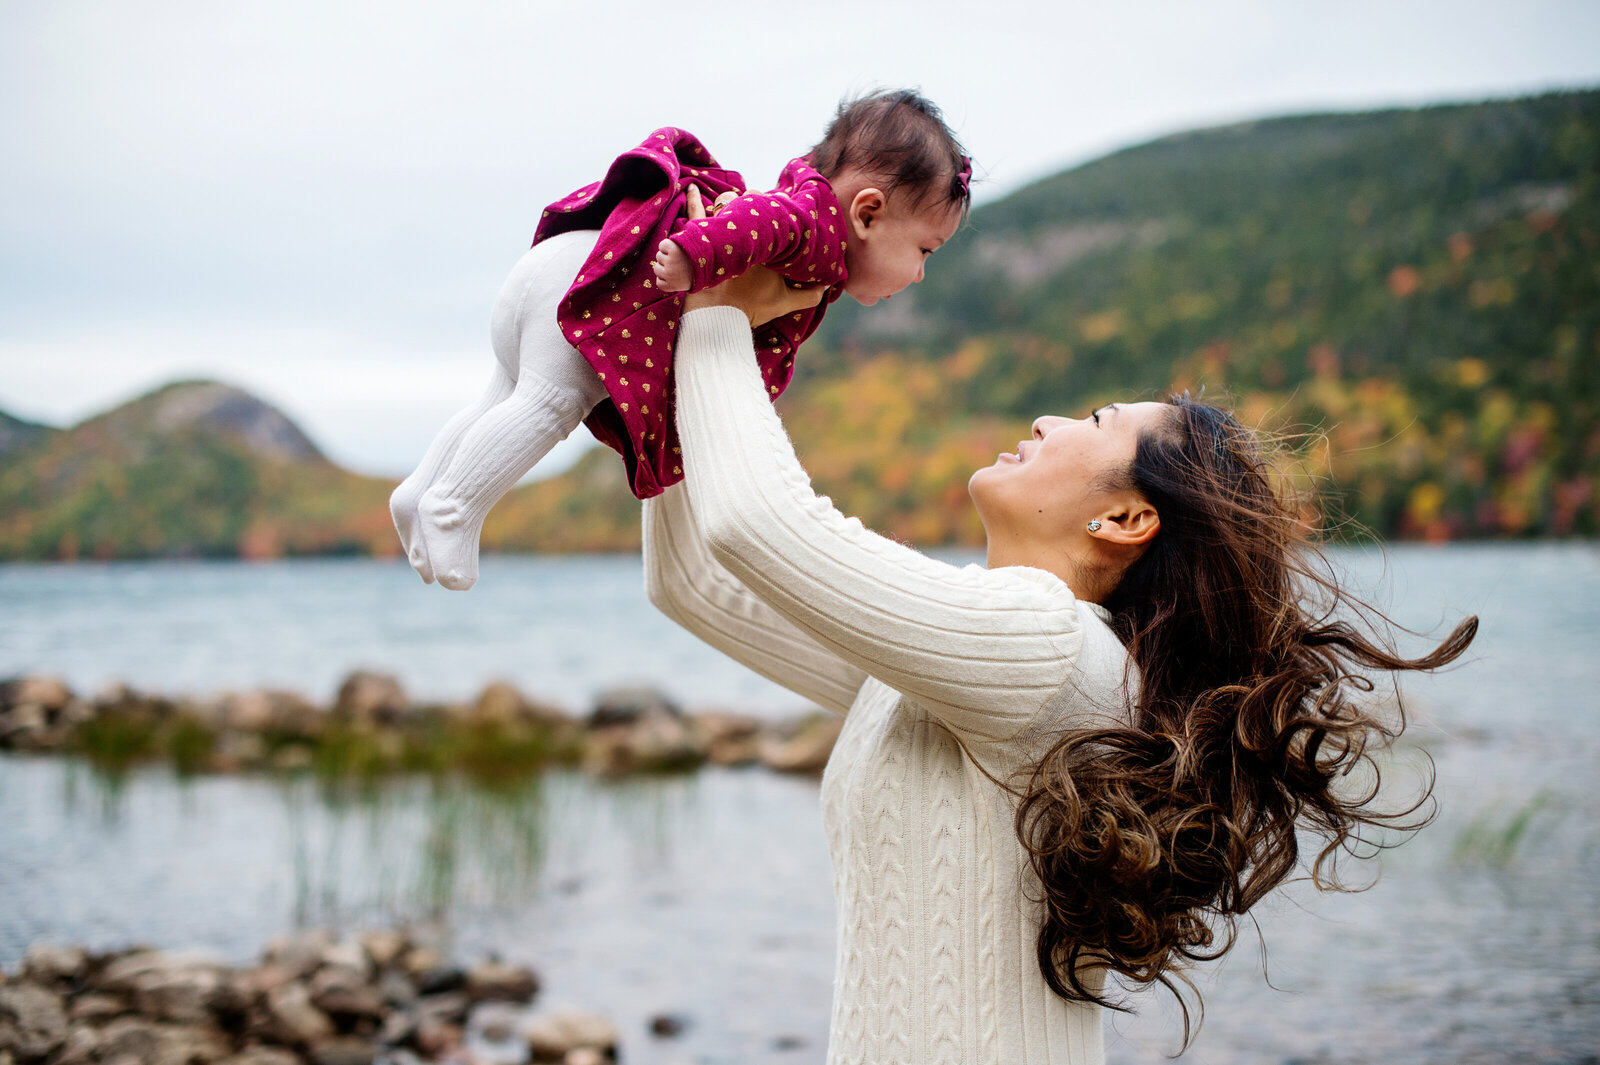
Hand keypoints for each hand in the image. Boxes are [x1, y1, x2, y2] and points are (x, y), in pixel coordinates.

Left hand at [652, 185, 732, 291]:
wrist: (714, 270)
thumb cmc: (706, 246)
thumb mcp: (700, 226)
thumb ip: (694, 206)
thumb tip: (692, 185)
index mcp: (673, 246)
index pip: (663, 246)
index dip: (674, 246)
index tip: (687, 249)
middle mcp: (669, 262)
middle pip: (659, 258)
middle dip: (670, 259)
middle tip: (686, 260)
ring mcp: (668, 276)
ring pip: (659, 270)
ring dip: (668, 271)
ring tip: (683, 269)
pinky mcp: (668, 287)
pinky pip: (660, 283)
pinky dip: (668, 283)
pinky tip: (679, 279)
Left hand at [673, 186, 825, 325]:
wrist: (719, 318)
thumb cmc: (750, 309)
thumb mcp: (784, 303)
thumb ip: (808, 294)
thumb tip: (827, 286)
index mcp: (765, 243)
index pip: (772, 213)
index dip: (773, 205)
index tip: (775, 204)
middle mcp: (743, 234)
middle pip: (749, 204)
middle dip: (752, 200)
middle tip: (752, 203)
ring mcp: (721, 235)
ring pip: (724, 204)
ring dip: (727, 202)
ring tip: (728, 202)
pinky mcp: (701, 240)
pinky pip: (696, 215)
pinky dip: (693, 202)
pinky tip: (691, 189)